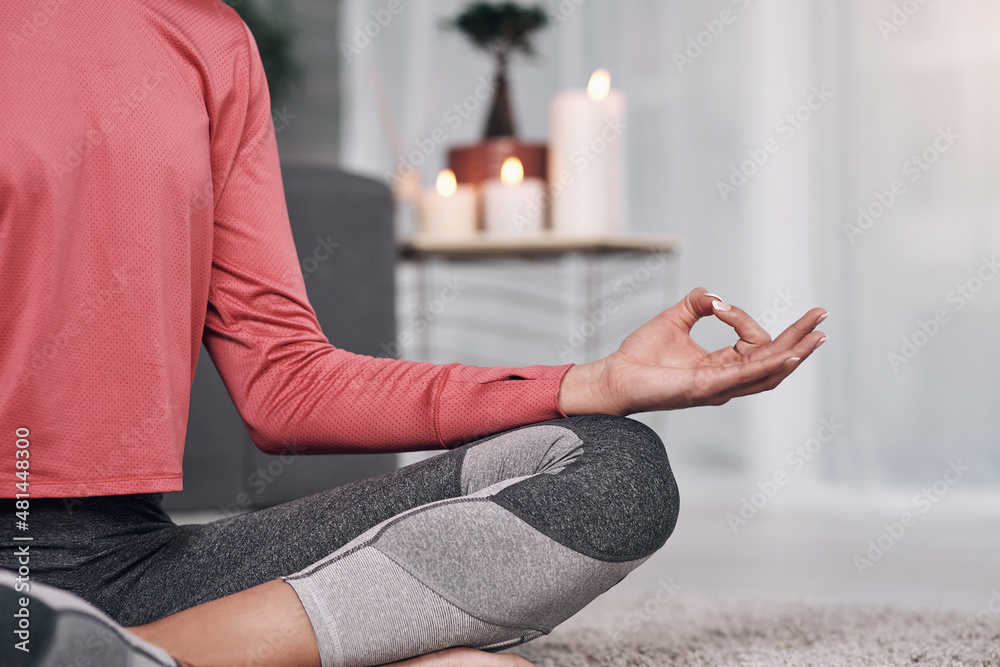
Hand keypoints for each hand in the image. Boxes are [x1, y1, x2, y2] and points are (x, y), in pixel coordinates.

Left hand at [557, 287, 827, 415]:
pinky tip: (788, 354)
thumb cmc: (640, 355)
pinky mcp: (705, 388)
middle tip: (822, 318)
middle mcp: (725, 380)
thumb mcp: (674, 318)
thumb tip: (715, 296)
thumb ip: (697, 304)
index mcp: (721, 366)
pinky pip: (744, 377)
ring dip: (795, 353)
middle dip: (800, 339)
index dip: (744, 319)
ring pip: (768, 372)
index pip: (754, 343)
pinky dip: (767, 365)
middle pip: (773, 360)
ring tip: (817, 336)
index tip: (719, 305)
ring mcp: (718, 387)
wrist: (614, 374)